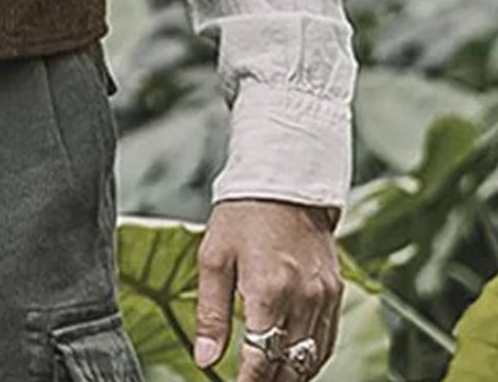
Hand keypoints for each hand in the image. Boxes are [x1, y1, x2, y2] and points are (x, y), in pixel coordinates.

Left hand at [192, 198, 343, 379]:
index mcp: (268, 289)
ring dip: (290, 376)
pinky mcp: (335, 292)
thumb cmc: (243, 214)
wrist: (285, 180)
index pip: (261, 359)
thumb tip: (205, 359)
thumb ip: (211, 313)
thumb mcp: (213, 257)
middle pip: (289, 366)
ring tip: (267, 378)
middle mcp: (302, 298)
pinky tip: (293, 362)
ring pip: (312, 360)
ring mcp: (324, 297)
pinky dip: (311, 359)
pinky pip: (327, 341)